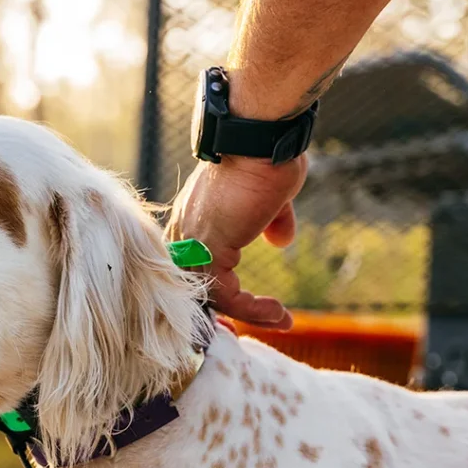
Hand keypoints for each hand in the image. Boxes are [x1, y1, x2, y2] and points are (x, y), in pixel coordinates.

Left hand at [167, 153, 307, 328]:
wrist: (260, 139)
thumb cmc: (265, 160)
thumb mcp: (269, 199)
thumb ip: (270, 222)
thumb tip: (282, 239)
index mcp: (192, 224)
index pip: (196, 272)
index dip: (218, 295)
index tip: (244, 311)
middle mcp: (184, 236)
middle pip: (197, 291)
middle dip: (226, 315)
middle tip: (252, 328)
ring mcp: (193, 244)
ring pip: (214, 299)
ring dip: (250, 315)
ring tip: (280, 320)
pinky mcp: (209, 251)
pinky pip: (229, 296)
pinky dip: (255, 310)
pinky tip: (279, 313)